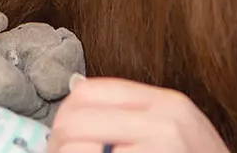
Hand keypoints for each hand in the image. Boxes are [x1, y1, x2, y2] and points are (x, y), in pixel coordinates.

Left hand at [49, 77, 229, 152]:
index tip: (62, 137)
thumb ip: (137, 119)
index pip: (90, 90)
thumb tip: (77, 116)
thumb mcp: (176, 134)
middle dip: (60, 142)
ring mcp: (162, 145)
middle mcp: (165, 119)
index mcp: (166, 103)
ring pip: (78, 147)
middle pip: (77, 117)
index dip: (67, 115)